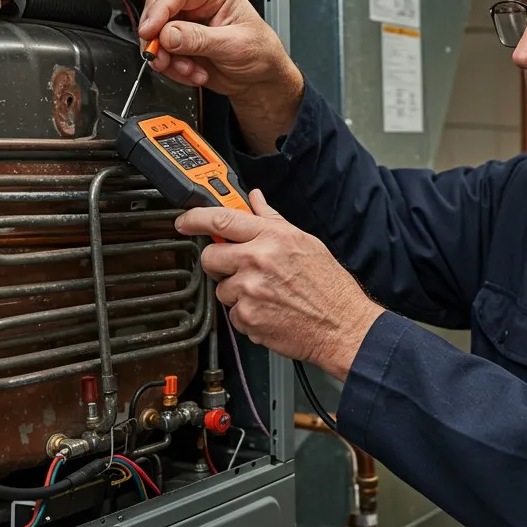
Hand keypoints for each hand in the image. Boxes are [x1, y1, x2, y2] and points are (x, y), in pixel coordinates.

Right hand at [138, 0, 304, 153]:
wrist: (261, 79)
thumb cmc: (261, 53)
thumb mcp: (233, 45)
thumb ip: (199, 39)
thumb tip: (168, 34)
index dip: (159, 11)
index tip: (150, 32)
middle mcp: (199, 4)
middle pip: (159, 9)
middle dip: (158, 37)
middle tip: (162, 56)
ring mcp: (188, 24)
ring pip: (157, 34)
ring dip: (168, 58)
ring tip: (190, 70)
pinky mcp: (182, 43)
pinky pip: (162, 53)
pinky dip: (173, 68)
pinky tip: (193, 73)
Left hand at [175, 190, 384, 381]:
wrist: (341, 325)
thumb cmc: (329, 286)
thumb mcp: (304, 242)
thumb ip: (272, 220)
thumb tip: (255, 200)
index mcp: (273, 237)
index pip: (222, 219)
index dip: (196, 218)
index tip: (184, 221)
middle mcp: (258, 260)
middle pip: (210, 256)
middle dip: (218, 262)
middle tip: (236, 268)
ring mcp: (250, 290)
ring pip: (221, 288)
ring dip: (236, 292)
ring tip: (266, 294)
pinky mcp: (247, 317)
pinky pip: (232, 314)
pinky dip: (246, 314)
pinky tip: (269, 311)